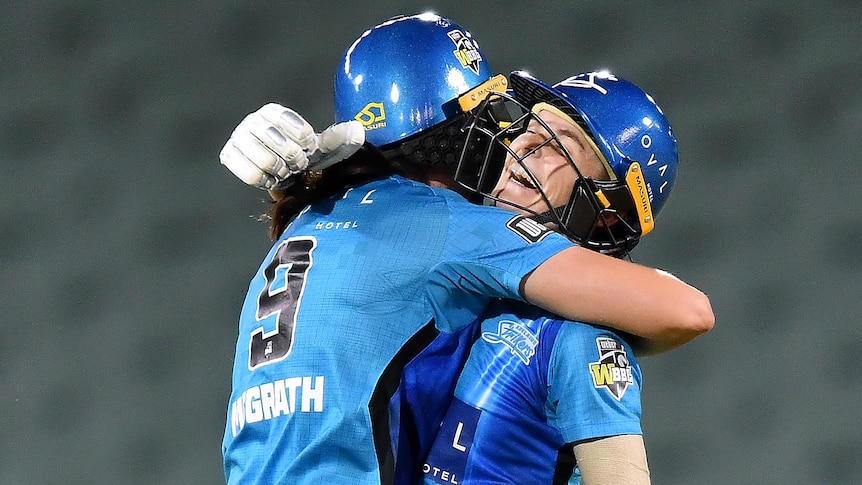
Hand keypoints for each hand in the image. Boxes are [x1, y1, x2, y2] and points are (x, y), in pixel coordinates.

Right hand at [219, 103, 363, 188]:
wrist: (275, 169)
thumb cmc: (299, 155)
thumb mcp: (320, 147)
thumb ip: (338, 138)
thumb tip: (360, 130)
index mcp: (274, 112)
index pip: (300, 133)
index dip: (307, 147)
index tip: (306, 149)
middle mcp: (253, 120)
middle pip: (285, 150)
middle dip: (296, 162)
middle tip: (296, 165)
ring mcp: (239, 138)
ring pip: (268, 162)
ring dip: (282, 173)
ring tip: (283, 171)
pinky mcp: (229, 156)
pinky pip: (252, 176)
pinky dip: (266, 181)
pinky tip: (270, 178)